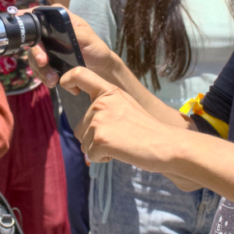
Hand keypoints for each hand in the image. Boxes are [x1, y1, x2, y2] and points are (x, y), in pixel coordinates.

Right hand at [28, 7, 118, 87]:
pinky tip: (51, 81)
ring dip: (40, 69)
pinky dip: (43, 76)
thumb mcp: (87, 37)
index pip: (39, 16)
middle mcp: (50, 31)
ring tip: (52, 79)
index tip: (30, 38)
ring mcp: (47, 47)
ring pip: (34, 56)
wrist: (99, 69)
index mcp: (59, 19)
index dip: (29, 25)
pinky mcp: (47, 62)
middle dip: (36, 53)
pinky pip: (38, 68)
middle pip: (33, 39)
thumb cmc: (96, 48)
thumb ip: (72, 30)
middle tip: (42, 62)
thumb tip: (57, 25)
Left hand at [60, 67, 180, 171]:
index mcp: (109, 91)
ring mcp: (99, 120)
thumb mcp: (126, 106)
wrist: (166, 145)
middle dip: (94, 138)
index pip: (79, 74)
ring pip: (84, 142)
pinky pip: (91, 155)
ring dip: (99, 149)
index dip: (68, 80)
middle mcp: (101, 103)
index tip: (69, 89)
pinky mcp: (100, 139)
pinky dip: (103, 159)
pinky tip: (120, 152)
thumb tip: (87, 122)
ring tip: (121, 144)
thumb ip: (106, 106)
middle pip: (80, 126)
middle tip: (119, 137)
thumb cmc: (148, 130)